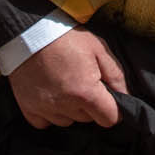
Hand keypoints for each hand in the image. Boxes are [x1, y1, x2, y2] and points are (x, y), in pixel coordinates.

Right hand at [8, 28, 127, 129]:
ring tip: (65, 84)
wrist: (28, 32)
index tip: (110, 99)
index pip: (110, 119)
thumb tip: (126, 96)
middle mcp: (66, 106)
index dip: (114, 110)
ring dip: (70, 109)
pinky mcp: (29, 108)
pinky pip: (45, 122)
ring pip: (68, 121)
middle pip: (88, 119)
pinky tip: (50, 93)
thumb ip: (116, 75)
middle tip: (84, 81)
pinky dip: (50, 112)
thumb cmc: (66, 38)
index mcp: (86, 93)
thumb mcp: (98, 48)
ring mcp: (45, 109)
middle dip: (91, 104)